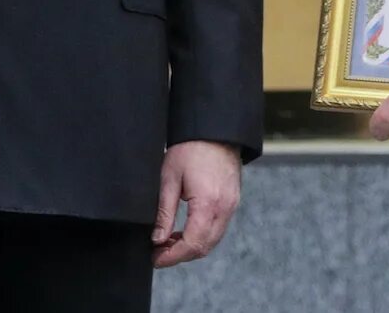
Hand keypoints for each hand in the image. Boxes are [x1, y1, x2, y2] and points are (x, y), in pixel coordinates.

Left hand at [151, 140, 240, 267]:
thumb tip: (157, 239)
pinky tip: (185, 229)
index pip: (192, 244)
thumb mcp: (169, 178)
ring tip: (168, 241)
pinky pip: (218, 228)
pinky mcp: (232, 201)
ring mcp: (231, 206)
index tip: (155, 259)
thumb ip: (164, 212)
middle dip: (180, 255)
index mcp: (208, 204)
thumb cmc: (190, 148)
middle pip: (204, 247)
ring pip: (212, 240)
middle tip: (159, 253)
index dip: (172, 256)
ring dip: (191, 246)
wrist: (214, 129)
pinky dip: (201, 235)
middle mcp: (224, 209)